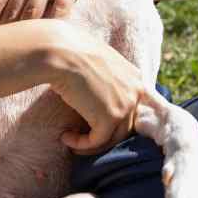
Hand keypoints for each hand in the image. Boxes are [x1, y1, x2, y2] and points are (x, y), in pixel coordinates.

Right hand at [44, 21, 144, 154]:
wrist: (61, 53)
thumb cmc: (71, 53)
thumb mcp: (98, 63)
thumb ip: (106, 79)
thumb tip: (97, 97)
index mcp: (135, 77)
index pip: (134, 107)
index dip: (118, 119)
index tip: (98, 125)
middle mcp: (135, 92)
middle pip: (125, 125)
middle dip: (104, 134)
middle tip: (83, 136)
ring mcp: (126, 106)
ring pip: (112, 137)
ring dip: (91, 143)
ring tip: (71, 138)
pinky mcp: (110, 119)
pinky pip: (96, 141)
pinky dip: (80, 144)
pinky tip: (65, 137)